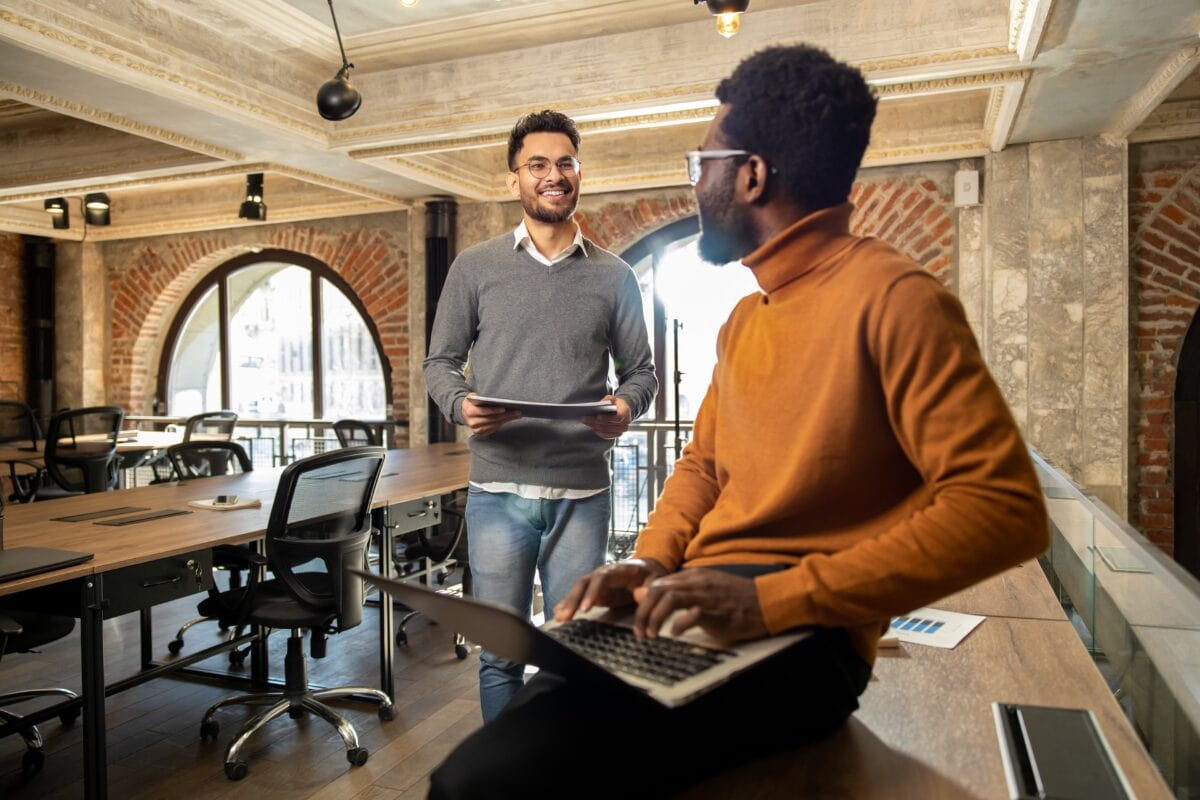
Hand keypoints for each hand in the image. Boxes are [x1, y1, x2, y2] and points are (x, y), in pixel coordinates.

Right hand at [461, 394, 520, 436]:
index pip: (483, 412)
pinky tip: (510, 418)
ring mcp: (476, 430)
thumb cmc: (472, 401)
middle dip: (506, 415)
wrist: (463, 411)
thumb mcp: (474, 396)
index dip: (494, 410)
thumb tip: (498, 399)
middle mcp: (472, 422)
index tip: (504, 408)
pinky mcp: (481, 433)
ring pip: (495, 425)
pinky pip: (494, 428)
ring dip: (507, 420)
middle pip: (492, 419)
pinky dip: (503, 423)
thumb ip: (483, 398)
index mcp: (470, 412)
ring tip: (517, 414)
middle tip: (518, 411)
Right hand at [554, 558, 667, 620]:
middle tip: (566, 616)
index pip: (602, 578)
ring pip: (579, 589)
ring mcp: (598, 581)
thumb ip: (649, 588)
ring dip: (568, 602)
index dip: (592, 592)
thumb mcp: (656, 581)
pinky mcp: (595, 590)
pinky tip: (559, 613)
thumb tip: (640, 594)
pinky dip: (569, 603)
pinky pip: (580, 595)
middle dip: (574, 599)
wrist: (648, 570)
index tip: (585, 608)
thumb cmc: (652, 576)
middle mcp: (605, 572)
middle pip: (585, 582)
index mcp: (619, 569)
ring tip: (559, 617)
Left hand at [580, 395, 631, 439]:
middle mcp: (626, 423)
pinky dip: (599, 432)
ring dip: (594, 426)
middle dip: (595, 422)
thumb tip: (602, 402)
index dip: (607, 418)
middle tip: (584, 418)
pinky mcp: (617, 434)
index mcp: (626, 412)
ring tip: (586, 421)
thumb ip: (608, 398)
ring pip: (606, 430)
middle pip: (609, 425)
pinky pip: (607, 436)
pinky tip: (593, 428)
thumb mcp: (613, 398)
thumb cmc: (616, 404)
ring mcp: (622, 430)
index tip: (598, 416)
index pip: (618, 417)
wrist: (623, 410)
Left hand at [632, 569, 768, 642]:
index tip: (640, 618)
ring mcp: (706, 595)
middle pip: (658, 590)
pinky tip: (674, 634)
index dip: (643, 602)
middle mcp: (696, 582)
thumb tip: (648, 594)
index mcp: (692, 576)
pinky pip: (692, 615)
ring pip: (670, 599)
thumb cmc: (734, 598)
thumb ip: (677, 591)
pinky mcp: (716, 611)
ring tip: (651, 634)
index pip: (657, 584)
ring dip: (655, 618)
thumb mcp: (703, 589)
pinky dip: (679, 625)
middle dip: (643, 612)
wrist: (764, 601)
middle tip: (640, 631)